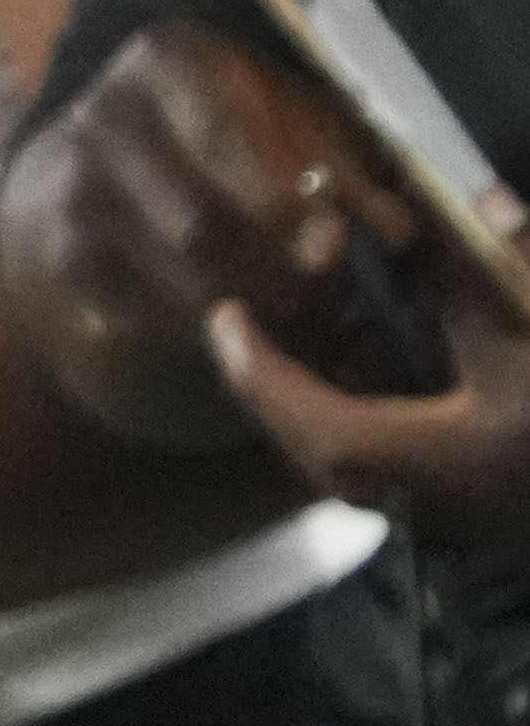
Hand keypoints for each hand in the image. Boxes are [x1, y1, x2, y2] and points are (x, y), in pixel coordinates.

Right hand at [6, 19, 432, 450]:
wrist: (106, 159)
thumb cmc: (230, 131)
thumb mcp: (291, 120)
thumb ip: (340, 165)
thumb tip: (392, 229)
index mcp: (168, 59)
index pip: (226, 137)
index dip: (286, 200)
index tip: (336, 246)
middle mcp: (103, 114)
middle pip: (202, 224)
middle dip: (277, 272)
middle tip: (329, 297)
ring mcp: (74, 188)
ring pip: (181, 279)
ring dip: (252, 308)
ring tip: (301, 311)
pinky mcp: (62, 254)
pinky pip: (153, 311)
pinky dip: (210, 325)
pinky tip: (239, 313)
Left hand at [213, 254, 529, 551]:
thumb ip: (511, 264)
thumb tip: (483, 199)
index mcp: (446, 458)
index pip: (322, 426)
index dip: (261, 373)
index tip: (224, 318)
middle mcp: (440, 504)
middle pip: (325, 462)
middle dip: (277, 398)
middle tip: (246, 336)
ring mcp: (462, 525)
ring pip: (356, 477)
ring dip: (316, 415)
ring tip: (295, 353)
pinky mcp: (486, 526)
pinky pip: (396, 483)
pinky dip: (364, 432)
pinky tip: (369, 387)